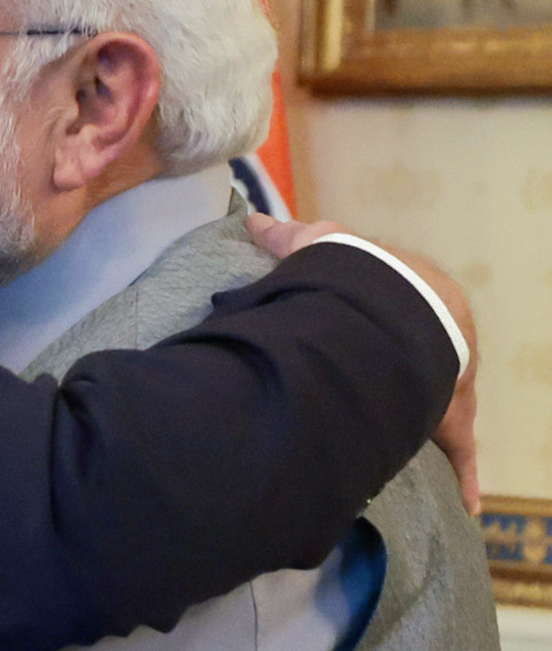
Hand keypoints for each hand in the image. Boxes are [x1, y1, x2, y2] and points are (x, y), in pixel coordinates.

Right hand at [245, 214, 481, 514]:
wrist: (396, 311)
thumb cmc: (355, 277)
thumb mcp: (316, 247)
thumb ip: (284, 239)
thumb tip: (253, 218)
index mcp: (407, 298)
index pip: (394, 311)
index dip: (371, 323)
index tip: (352, 338)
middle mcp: (432, 342)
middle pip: (416, 362)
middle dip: (401, 377)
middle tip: (373, 395)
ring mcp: (445, 382)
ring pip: (437, 405)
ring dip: (424, 421)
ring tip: (400, 442)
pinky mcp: (453, 419)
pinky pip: (459, 448)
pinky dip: (462, 472)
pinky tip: (463, 497)